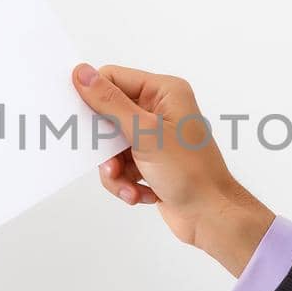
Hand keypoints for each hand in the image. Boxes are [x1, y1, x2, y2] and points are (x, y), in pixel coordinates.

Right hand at [72, 62, 274, 276]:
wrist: (210, 216)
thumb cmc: (191, 173)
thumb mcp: (144, 133)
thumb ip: (110, 103)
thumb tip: (82, 73)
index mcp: (164, 92)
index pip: (114, 78)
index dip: (94, 98)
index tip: (81, 119)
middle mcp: (160, 110)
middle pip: (109, 116)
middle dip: (105, 145)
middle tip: (109, 161)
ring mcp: (155, 138)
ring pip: (111, 146)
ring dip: (115, 170)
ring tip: (130, 185)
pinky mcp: (150, 162)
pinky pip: (121, 166)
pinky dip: (126, 182)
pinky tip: (141, 193)